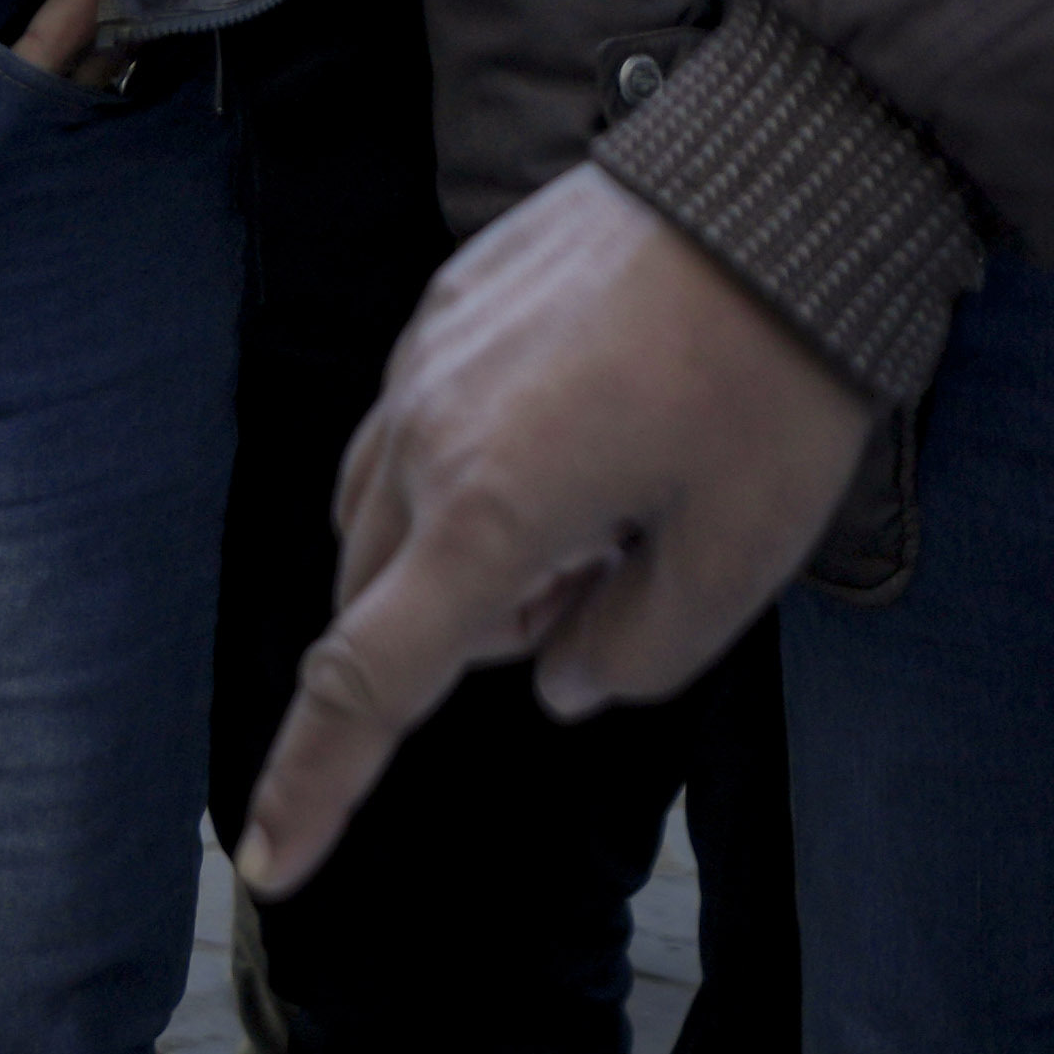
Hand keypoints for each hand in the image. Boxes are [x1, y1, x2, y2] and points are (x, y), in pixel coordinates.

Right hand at [246, 167, 873, 889]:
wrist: (780, 186)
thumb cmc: (772, 380)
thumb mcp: (743, 552)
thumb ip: (639, 652)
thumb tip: (556, 678)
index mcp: (488, 514)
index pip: (369, 681)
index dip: (318, 785)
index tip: (272, 867)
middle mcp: (421, 438)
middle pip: (382, 598)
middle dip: (474, 627)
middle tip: (613, 570)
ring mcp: (421, 363)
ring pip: (385, 511)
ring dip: (466, 547)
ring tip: (608, 491)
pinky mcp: (443, 307)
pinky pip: (414, 425)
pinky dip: (472, 467)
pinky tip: (586, 419)